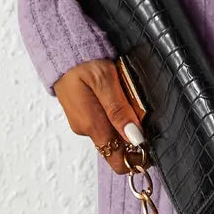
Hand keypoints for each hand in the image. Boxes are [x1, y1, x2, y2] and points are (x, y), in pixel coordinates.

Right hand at [52, 58, 145, 174]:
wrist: (63, 53)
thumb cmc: (84, 63)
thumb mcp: (106, 81)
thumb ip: (120, 110)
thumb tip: (135, 137)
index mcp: (92, 124)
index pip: (116, 158)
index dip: (135, 160)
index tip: (151, 152)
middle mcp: (87, 129)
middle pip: (118, 145)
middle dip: (134, 135)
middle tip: (144, 111)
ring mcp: (85, 123)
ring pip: (114, 133)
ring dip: (127, 122)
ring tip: (132, 98)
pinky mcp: (85, 115)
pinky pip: (106, 122)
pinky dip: (118, 114)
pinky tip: (121, 97)